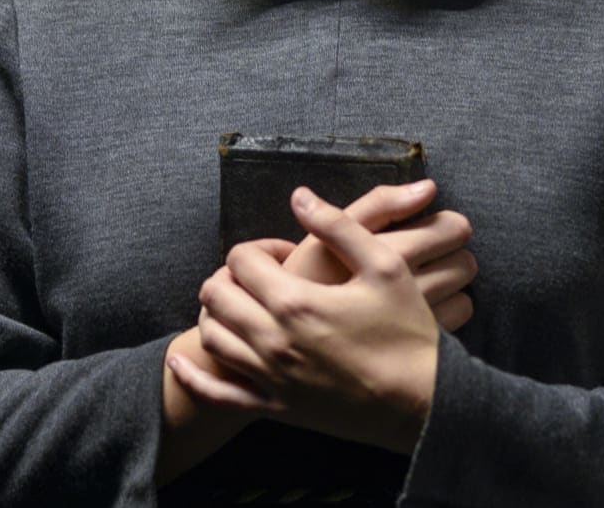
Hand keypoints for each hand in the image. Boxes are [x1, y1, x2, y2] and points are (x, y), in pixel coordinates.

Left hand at [174, 187, 463, 452]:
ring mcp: (271, 379)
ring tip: (245, 303)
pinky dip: (192, 376)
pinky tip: (180, 361)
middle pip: (216, 294)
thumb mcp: (384, 265)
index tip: (287, 251)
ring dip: (217, 312)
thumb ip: (337, 225)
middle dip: (232, 274)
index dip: (259, 246)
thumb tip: (299, 195)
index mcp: (296, 302)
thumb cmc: (408, 331)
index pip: (242, 258)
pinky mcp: (276, 408)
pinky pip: (218, 395)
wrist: (423, 404)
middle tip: (264, 274)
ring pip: (212, 337)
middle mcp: (273, 341)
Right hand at [283, 179, 475, 331]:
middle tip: (430, 254)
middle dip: (452, 253)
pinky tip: (425, 306)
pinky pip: (458, 318)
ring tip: (427, 277)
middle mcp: (410, 291)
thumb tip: (429, 187)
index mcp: (389, 256)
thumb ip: (379, 205)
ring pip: (464, 291)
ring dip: (452, 281)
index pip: (450, 229)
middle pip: (464, 262)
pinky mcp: (423, 346)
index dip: (447, 226)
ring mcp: (420, 324)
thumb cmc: (310, 282)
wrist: (291, 342)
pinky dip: (449, 307)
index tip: (431, 229)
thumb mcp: (332, 234)